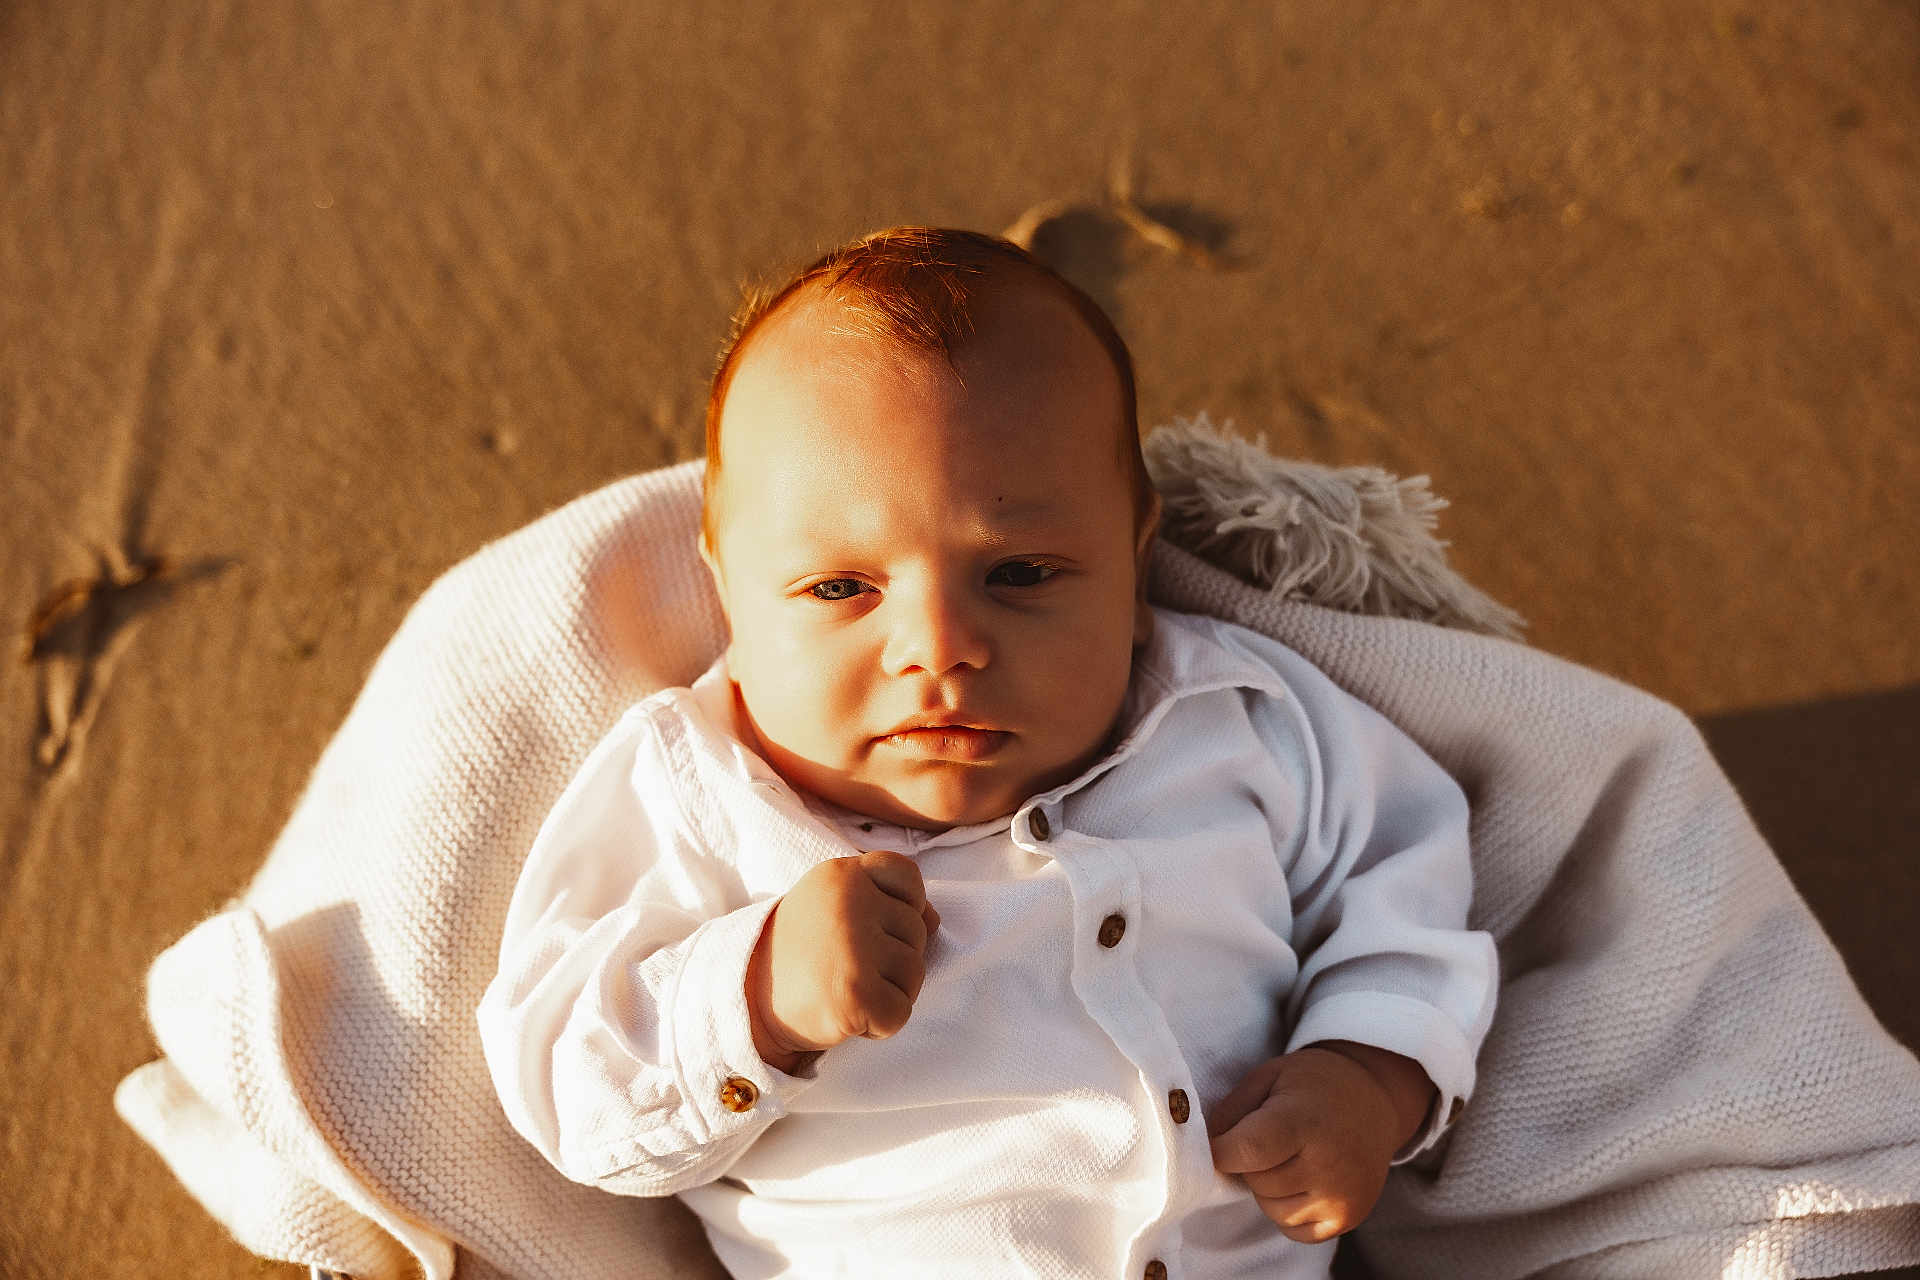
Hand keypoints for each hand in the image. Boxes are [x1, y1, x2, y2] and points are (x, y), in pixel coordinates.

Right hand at [745, 849, 940, 1070]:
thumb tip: (934, 918)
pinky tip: (845, 1016)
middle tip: (844, 968)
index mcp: (842, 874)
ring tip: (845, 989)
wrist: (745, 1005)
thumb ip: (885, 903)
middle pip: (917, 930)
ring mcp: (854, 947)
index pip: (907, 874)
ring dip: (888, 991)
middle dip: (892, 958)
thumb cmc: (798, 956)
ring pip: (915, 972)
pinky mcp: (856, 994)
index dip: (902, 906)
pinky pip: (901, 1013)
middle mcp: (851, 901)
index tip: (869, 927)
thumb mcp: (834, 909)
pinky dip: (879, 1025)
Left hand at [1206, 1045, 1417, 1243]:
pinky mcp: (1347, 1218)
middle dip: (1249, 1164)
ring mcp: (1341, 1196)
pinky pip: (1293, 1229)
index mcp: (1305, 1120)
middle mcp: (1328, 1163)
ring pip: (1272, 1209)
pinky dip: (1287, 1209)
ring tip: (1289, 1157)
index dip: (1222, 1150)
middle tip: (1270, 1140)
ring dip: (1268, 1188)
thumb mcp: (1270, 1077)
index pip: (1247, 1151)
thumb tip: (1206, 1146)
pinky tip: (1302, 1179)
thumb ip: (1232, 1110)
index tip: (1218, 1143)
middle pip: (1257, 1182)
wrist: (1375, 1102)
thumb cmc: (1314, 1086)